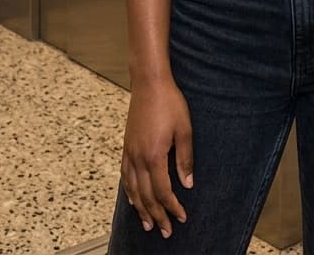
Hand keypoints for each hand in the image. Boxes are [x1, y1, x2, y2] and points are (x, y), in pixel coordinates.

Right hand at [120, 77, 193, 238]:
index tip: (181, 217)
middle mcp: (139, 158)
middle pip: (147, 196)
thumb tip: (187, 183)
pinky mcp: (126, 146)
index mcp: (155, 155)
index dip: (172, 207)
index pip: (163, 191)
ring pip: (133, 189)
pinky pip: (125, 176)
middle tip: (165, 231)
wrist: (149, 83)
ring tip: (147, 223)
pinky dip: (129, 191)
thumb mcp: (185, 129)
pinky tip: (133, 199)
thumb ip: (185, 158)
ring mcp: (130, 152)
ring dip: (141, 208)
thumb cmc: (169, 102)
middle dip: (157, 215)